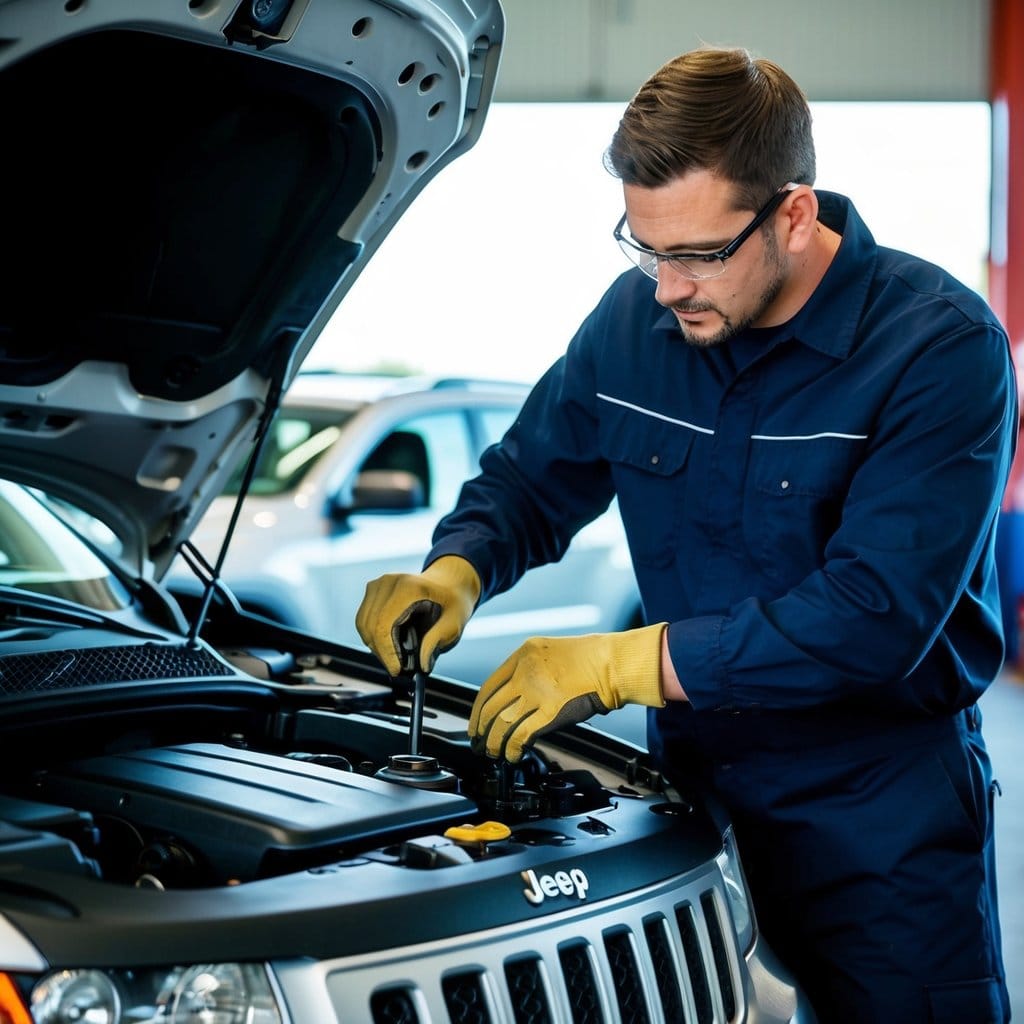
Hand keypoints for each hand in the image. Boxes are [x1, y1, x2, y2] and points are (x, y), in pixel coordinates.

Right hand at [355, 556, 480, 675]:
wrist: (448, 582)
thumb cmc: (452, 601)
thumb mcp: (454, 623)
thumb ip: (436, 642)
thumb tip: (421, 665)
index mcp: (409, 587)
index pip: (384, 624)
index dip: (387, 652)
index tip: (396, 670)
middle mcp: (390, 582)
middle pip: (371, 626)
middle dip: (382, 653)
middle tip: (398, 668)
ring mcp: (379, 584)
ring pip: (364, 624)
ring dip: (375, 646)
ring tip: (394, 657)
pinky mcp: (373, 589)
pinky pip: (363, 619)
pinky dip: (372, 636)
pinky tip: (387, 644)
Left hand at [469, 623, 666, 760]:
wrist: (612, 664)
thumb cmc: (589, 659)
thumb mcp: (549, 652)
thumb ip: (527, 669)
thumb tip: (512, 698)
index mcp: (523, 654)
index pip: (489, 686)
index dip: (478, 710)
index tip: (476, 723)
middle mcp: (525, 672)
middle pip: (490, 706)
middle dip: (481, 730)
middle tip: (479, 743)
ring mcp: (537, 692)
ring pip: (502, 723)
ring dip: (494, 742)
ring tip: (493, 753)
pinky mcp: (551, 712)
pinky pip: (521, 734)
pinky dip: (512, 748)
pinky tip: (512, 755)